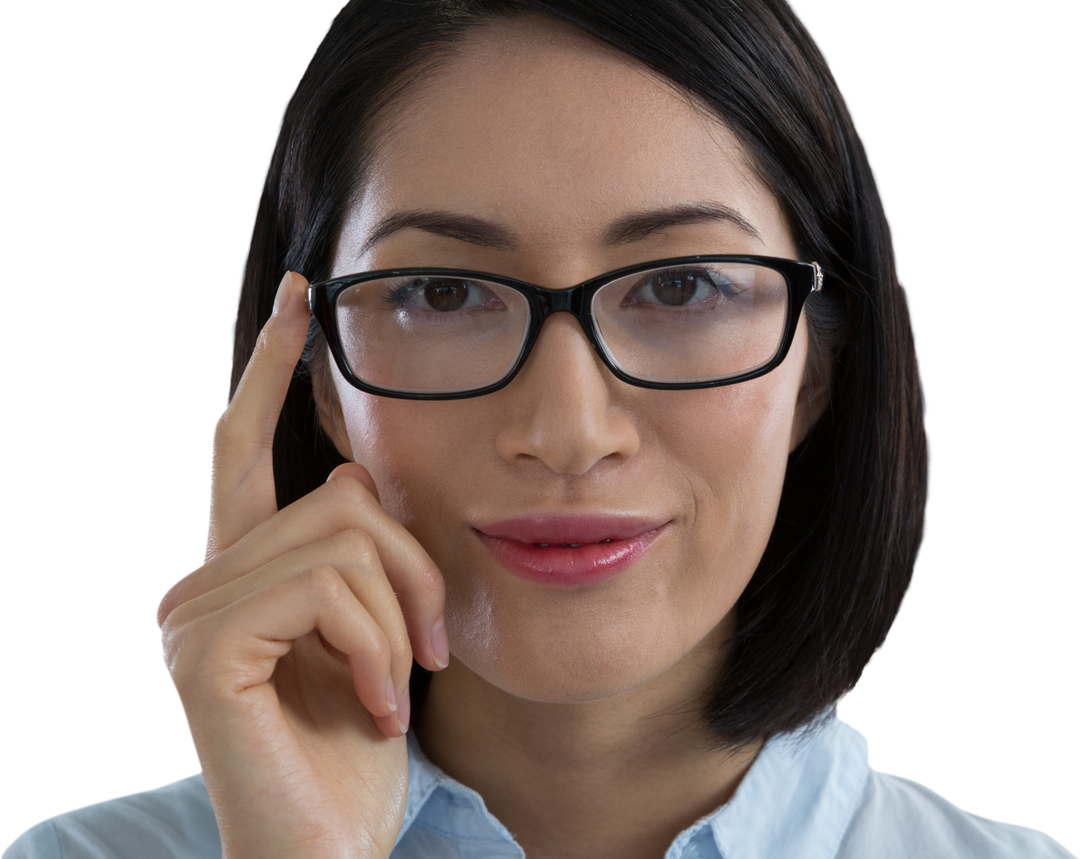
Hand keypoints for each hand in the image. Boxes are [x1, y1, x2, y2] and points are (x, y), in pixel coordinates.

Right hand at [153, 271, 447, 858]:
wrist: (333, 853)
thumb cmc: (357, 750)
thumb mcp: (375, 631)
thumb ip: (354, 552)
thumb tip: (349, 473)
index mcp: (242, 571)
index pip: (244, 442)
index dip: (272, 364)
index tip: (300, 296)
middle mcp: (199, 581)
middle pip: (340, 494)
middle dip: (415, 569)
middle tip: (432, 649)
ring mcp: (191, 612)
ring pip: (345, 537)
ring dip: (402, 619)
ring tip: (395, 688)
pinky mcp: (203, 646)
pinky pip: (328, 588)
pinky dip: (377, 647)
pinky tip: (373, 707)